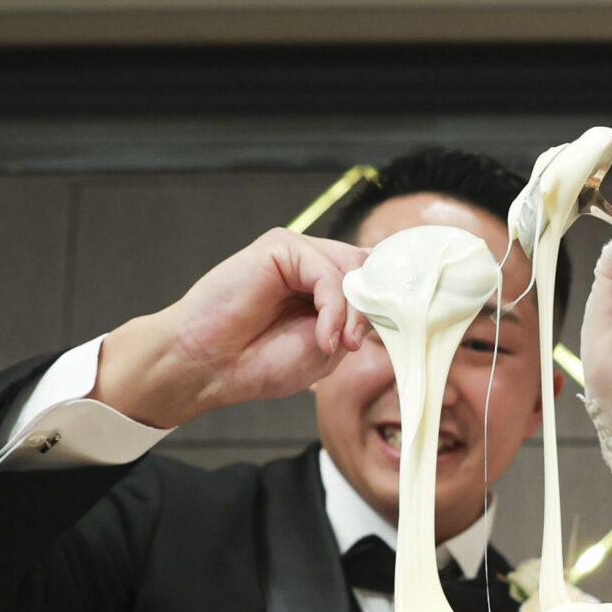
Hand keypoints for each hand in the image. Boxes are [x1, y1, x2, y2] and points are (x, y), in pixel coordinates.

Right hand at [95, 228, 371, 428]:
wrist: (210, 364)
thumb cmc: (261, 361)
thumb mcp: (329, 347)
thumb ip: (357, 319)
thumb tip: (387, 299)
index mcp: (327, 288)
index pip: (375, 278)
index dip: (392, 300)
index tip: (401, 332)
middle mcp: (314, 265)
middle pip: (369, 270)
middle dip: (374, 309)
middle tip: (358, 345)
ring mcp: (297, 254)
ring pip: (352, 269)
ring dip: (354, 312)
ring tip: (340, 345)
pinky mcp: (280, 246)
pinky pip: (326, 272)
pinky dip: (334, 308)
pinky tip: (325, 338)